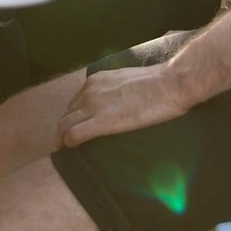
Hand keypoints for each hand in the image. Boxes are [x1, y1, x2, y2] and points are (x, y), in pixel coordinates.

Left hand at [56, 63, 191, 147]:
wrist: (169, 84)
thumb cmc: (156, 82)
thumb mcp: (126, 80)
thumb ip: (115, 89)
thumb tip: (116, 101)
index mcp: (96, 80)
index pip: (74, 102)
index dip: (71, 116)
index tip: (73, 128)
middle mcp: (89, 91)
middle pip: (67, 113)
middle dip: (63, 129)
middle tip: (64, 143)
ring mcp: (94, 105)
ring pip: (65, 124)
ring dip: (62, 138)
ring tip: (63, 150)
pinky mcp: (102, 121)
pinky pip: (74, 133)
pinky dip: (68, 143)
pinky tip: (69, 150)